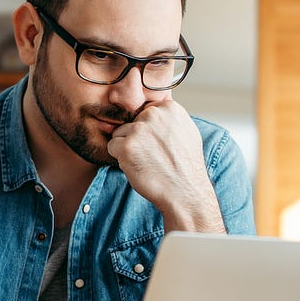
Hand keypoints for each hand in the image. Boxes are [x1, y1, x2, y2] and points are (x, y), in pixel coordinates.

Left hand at [107, 99, 225, 232]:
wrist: (185, 192)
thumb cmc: (186, 167)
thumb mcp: (186, 132)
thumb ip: (168, 118)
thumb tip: (148, 110)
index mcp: (170, 108)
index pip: (145, 112)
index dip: (148, 131)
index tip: (159, 144)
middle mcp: (154, 114)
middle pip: (131, 122)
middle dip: (137, 138)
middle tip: (154, 155)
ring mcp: (139, 129)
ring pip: (120, 133)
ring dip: (128, 148)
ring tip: (148, 161)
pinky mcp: (127, 145)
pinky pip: (112, 146)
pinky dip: (121, 158)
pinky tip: (138, 166)